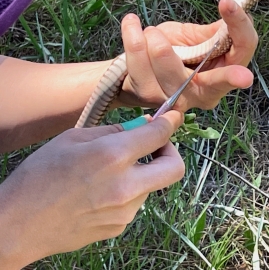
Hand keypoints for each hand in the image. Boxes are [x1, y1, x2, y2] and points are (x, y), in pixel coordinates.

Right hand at [0, 112, 183, 268]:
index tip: (173, 117)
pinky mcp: (120, 226)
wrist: (18, 225)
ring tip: (110, 172)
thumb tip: (144, 125)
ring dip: (144, 173)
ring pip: (153, 185)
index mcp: (112, 156)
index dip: (171, 122)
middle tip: (155, 146)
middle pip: (175, 168)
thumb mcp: (72, 139)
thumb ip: (114, 130)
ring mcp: (125, 210)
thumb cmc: (39, 177)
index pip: (159, 134)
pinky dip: (129, 191)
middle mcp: (126, 185)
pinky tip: (101, 191)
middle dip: (171, 151)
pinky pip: (136, 202)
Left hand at [117, 0, 257, 110]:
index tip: (228, 3)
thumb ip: (211, 32)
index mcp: (224, 71)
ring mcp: (179, 98)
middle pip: (220, 82)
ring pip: (171, 69)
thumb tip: (232, 10)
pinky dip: (133, 37)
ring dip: (156, 40)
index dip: (239, 26)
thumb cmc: (171, 51)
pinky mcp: (150, 97)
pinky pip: (140, 63)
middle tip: (245, 78)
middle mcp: (206, 92)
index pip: (243, 49)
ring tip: (151, 31)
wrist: (134, 71)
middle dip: (231, 78)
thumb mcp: (194, 38)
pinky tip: (132, 24)